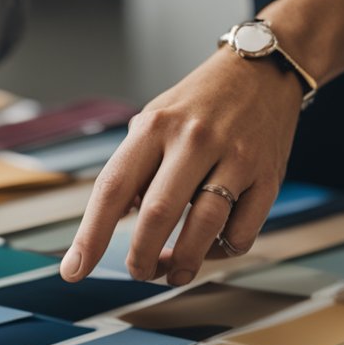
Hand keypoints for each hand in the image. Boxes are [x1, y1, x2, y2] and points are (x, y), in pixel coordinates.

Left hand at [61, 50, 302, 285]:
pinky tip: (211, 248)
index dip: (91, 236)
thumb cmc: (198, 106)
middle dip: (141, 257)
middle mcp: (194, 139)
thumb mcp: (154, 122)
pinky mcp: (268, 177)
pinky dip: (221, 251)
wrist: (264, 71)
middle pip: (158, 214)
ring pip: (204, 228)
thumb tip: (109, 225)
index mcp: (155, 126)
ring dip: (183, 264)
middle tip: (137, 272)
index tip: (75, 270)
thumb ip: (132, 170)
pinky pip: (241, 232)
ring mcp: (235, 158)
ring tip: (172, 273)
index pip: (113, 189)